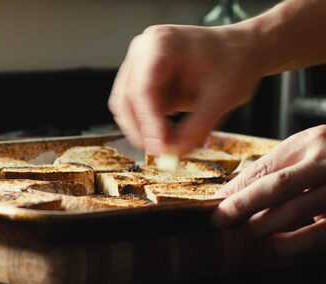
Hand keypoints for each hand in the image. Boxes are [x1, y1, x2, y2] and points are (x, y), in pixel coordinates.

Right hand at [108, 24, 262, 154]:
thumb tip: (174, 153)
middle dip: (141, 129)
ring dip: (143, 128)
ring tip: (170, 142)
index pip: (144, 89)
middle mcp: (142, 51)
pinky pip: (136, 108)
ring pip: (126, 106)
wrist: (242, 50)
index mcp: (160, 44)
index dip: (148, 122)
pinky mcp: (141, 78)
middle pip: (126, 98)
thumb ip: (197, 127)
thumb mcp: (221, 97)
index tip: (159, 148)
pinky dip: (149, 123)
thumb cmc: (235, 61)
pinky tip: (170, 129)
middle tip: (161, 152)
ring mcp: (139, 64)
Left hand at [213, 125, 325, 254]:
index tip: (216, 203)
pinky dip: (297, 241)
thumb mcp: (311, 148)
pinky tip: (278, 245)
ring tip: (248, 231)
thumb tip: (234, 191)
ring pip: (299, 208)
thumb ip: (280, 167)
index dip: (238, 188)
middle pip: (278, 185)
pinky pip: (322, 231)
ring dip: (266, 224)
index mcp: (314, 141)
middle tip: (220, 220)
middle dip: (243, 205)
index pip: (267, 167)